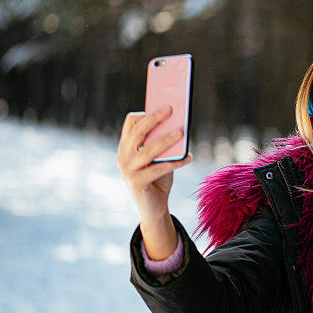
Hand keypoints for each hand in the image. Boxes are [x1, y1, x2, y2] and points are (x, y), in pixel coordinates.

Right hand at [117, 105, 192, 221]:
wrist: (153, 207)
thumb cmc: (158, 178)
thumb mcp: (159, 157)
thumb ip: (162, 142)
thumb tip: (177, 123)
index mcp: (126, 146)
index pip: (130, 123)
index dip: (145, 113)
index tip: (162, 105)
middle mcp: (123, 156)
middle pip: (138, 132)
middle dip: (155, 118)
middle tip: (171, 108)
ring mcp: (128, 170)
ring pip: (148, 150)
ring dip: (166, 139)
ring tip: (181, 132)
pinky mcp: (137, 183)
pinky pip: (159, 168)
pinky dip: (176, 162)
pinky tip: (189, 157)